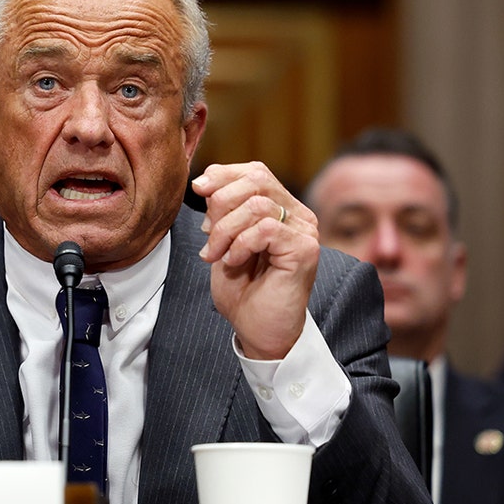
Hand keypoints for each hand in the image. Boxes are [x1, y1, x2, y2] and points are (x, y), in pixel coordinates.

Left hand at [191, 162, 319, 359]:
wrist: (258, 331)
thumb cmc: (242, 291)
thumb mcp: (222, 243)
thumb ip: (219, 212)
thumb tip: (205, 183)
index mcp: (282, 209)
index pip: (255, 172)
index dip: (223, 175)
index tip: (198, 190)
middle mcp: (298, 215)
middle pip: (257, 179)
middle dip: (220, 203)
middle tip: (207, 236)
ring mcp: (305, 231)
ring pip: (257, 204)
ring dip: (226, 229)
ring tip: (216, 255)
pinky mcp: (305, 249)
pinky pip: (266, 228)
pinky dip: (241, 243)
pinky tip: (233, 261)